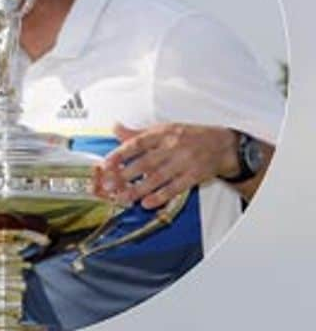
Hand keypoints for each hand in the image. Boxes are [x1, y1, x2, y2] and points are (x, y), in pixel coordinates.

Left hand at [94, 122, 235, 209]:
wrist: (224, 145)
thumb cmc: (190, 137)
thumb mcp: (165, 130)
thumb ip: (138, 134)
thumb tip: (115, 128)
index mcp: (163, 133)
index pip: (138, 143)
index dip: (121, 153)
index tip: (106, 163)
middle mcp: (173, 146)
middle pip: (146, 162)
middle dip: (125, 175)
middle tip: (108, 186)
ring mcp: (185, 162)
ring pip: (158, 177)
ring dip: (138, 189)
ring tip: (123, 198)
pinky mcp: (194, 175)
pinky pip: (175, 188)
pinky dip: (161, 196)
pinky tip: (147, 203)